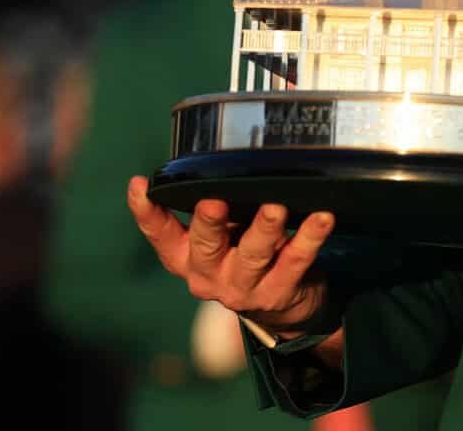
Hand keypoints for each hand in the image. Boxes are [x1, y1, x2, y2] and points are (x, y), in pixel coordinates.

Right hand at [127, 176, 336, 334]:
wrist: (282, 306)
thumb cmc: (244, 253)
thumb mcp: (221, 235)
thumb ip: (214, 207)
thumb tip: (219, 156)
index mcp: (186, 257)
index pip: (161, 235)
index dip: (147, 212)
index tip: (140, 184)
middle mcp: (208, 275)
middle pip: (205, 247)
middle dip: (210, 223)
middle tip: (214, 201)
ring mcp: (242, 289)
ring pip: (252, 255)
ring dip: (264, 229)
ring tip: (276, 208)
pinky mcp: (277, 293)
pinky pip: (296, 261)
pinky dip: (310, 238)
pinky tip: (322, 218)